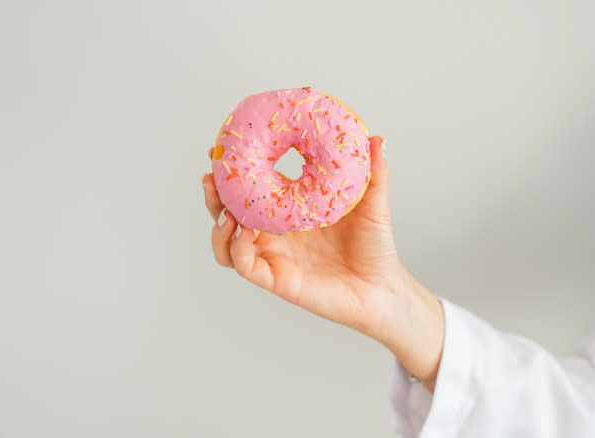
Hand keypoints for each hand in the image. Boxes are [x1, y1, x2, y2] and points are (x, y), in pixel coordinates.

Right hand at [202, 136, 444, 386]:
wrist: (383, 288)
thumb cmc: (376, 247)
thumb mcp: (373, 204)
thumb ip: (374, 173)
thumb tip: (377, 138)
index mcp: (290, 210)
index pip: (252, 187)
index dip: (233, 170)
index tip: (220, 150)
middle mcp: (276, 233)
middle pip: (229, 212)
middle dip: (214, 195)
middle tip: (210, 176)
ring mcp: (274, 256)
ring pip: (227, 242)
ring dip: (218, 224)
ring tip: (225, 209)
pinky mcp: (277, 280)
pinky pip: (245, 265)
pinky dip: (236, 248)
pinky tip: (244, 232)